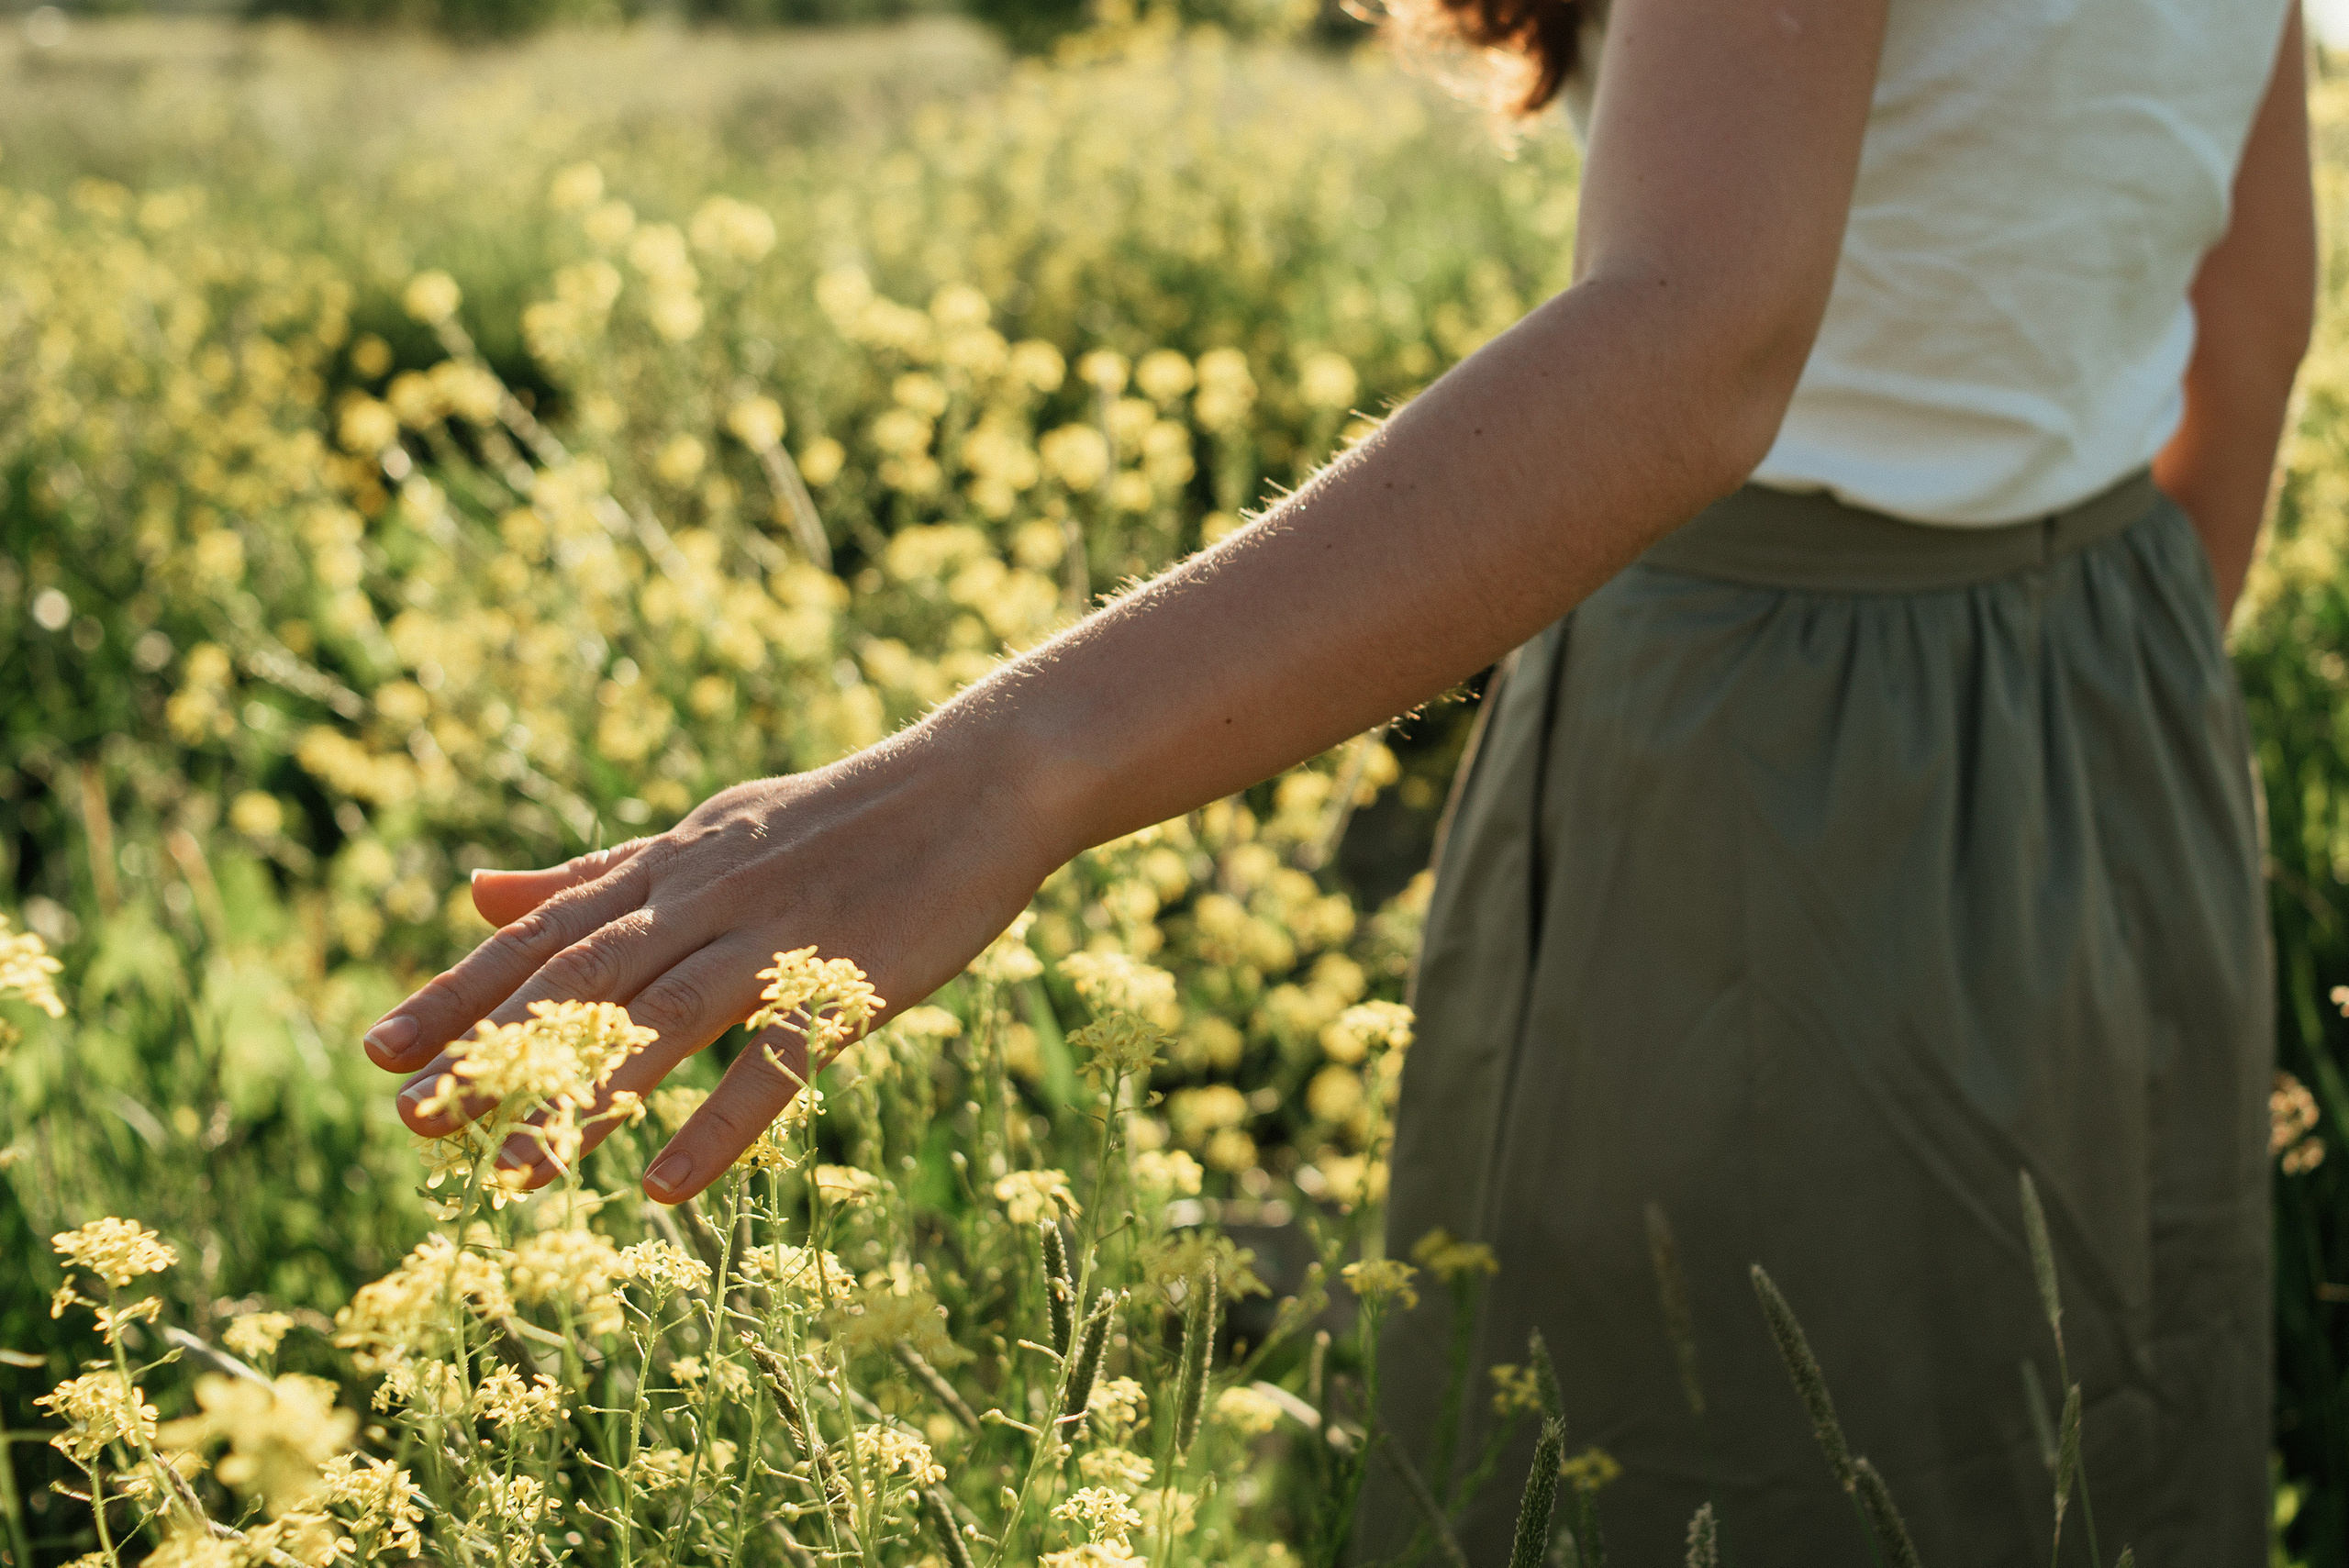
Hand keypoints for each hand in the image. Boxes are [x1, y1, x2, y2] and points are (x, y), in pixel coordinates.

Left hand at [360, 725, 1055, 1202]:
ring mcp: (778, 936)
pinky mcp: (851, 978)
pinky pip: (777, 1058)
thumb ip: (594, 873)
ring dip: (584, 1098)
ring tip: (511, 1175)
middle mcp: (706, 896)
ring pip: (663, 1020)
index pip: (546, 933)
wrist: (979, 780)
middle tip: (413, 1120)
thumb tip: (476, 891)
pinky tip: (663, 1185)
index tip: (379, 1052)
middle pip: (583, 977)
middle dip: (493, 1050)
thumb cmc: (845, 815)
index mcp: (670, 865)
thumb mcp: (707, 831)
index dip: (459, 992)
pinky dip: (719, 1120)